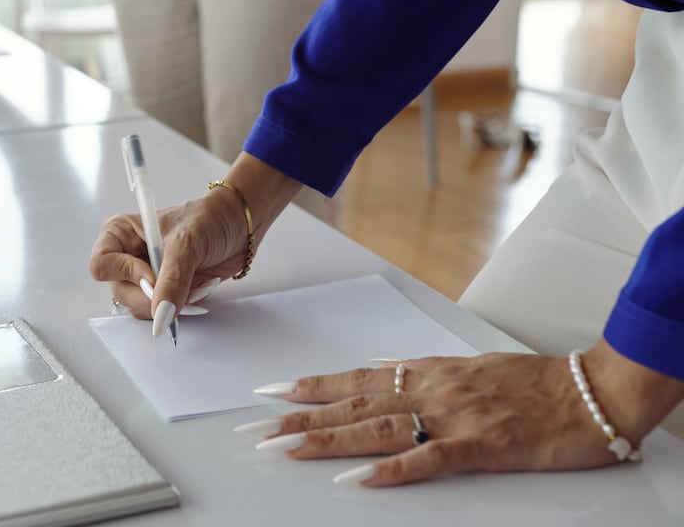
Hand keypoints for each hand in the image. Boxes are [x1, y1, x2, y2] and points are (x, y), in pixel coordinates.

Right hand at [89, 192, 247, 319]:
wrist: (238, 225)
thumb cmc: (209, 218)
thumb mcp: (187, 244)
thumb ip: (172, 280)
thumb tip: (160, 314)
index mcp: (120, 234)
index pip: (101, 265)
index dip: (126, 274)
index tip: (153, 274)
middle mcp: (127, 256)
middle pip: (120, 292)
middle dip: (152, 297)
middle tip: (179, 290)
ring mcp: (145, 275)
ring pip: (140, 307)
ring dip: (171, 303)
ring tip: (196, 283)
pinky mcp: (163, 290)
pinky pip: (162, 312)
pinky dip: (182, 307)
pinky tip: (200, 288)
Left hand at [239, 341, 683, 485]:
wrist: (591, 390)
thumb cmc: (531, 381)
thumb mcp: (465, 366)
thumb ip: (418, 370)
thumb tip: (377, 367)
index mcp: (426, 371)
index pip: (353, 379)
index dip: (308, 386)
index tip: (268, 392)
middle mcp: (429, 389)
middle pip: (351, 405)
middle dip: (298, 418)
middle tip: (254, 430)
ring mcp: (452, 416)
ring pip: (375, 428)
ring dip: (326, 440)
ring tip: (284, 450)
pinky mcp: (479, 446)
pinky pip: (426, 459)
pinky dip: (389, 470)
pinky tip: (355, 479)